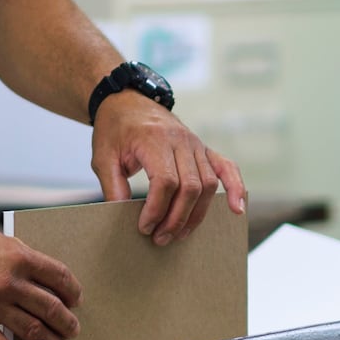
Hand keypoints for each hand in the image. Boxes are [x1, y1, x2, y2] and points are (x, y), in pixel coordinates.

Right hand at [0, 211, 82, 339]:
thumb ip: (16, 255)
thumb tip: (34, 273)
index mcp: (18, 257)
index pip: (59, 277)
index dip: (73, 291)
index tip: (75, 300)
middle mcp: (9, 282)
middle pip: (51, 307)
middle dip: (67, 323)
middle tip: (72, 330)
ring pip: (31, 329)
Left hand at [91, 93, 248, 244]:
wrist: (127, 101)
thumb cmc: (114, 130)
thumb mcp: (102, 157)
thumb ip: (113, 186)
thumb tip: (122, 216)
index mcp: (154, 139)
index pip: (165, 181)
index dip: (157, 209)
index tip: (144, 226)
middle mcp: (180, 139)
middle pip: (189, 186)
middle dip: (176, 218)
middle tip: (159, 238)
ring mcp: (195, 143)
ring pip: (207, 184)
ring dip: (196, 214)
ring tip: (179, 234)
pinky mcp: (203, 148)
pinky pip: (226, 168)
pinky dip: (235, 188)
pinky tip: (237, 209)